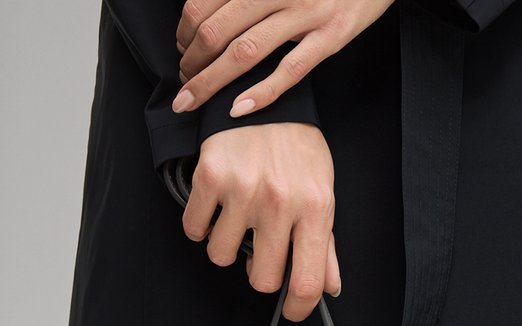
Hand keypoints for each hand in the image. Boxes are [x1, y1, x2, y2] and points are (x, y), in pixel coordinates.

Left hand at [172, 0, 394, 115]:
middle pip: (217, 31)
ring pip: (245, 51)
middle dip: (191, 62)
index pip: (205, 4)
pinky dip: (261, 93)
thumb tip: (215, 17)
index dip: (185, 32)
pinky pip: (289, 70)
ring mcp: (305, 15)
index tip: (181, 51)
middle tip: (183, 84)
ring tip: (193, 100)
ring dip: (212, 80)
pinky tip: (238, 109)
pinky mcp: (330, 38)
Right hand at [184, 121, 340, 320]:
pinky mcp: (210, 176)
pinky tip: (216, 209)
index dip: (298, 308)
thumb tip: (329, 289)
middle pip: (262, 279)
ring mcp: (243, 189)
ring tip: (238, 222)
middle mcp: (280, 202)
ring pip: (222, 256)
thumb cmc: (298, 151)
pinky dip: (201, 226)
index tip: (291, 312)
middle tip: (263, 250)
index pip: (307, 282)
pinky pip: (196, 229)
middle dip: (261, 272)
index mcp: (315, 210)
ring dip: (227, 246)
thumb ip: (325, 246)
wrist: (267, 98)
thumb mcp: (322, 194)